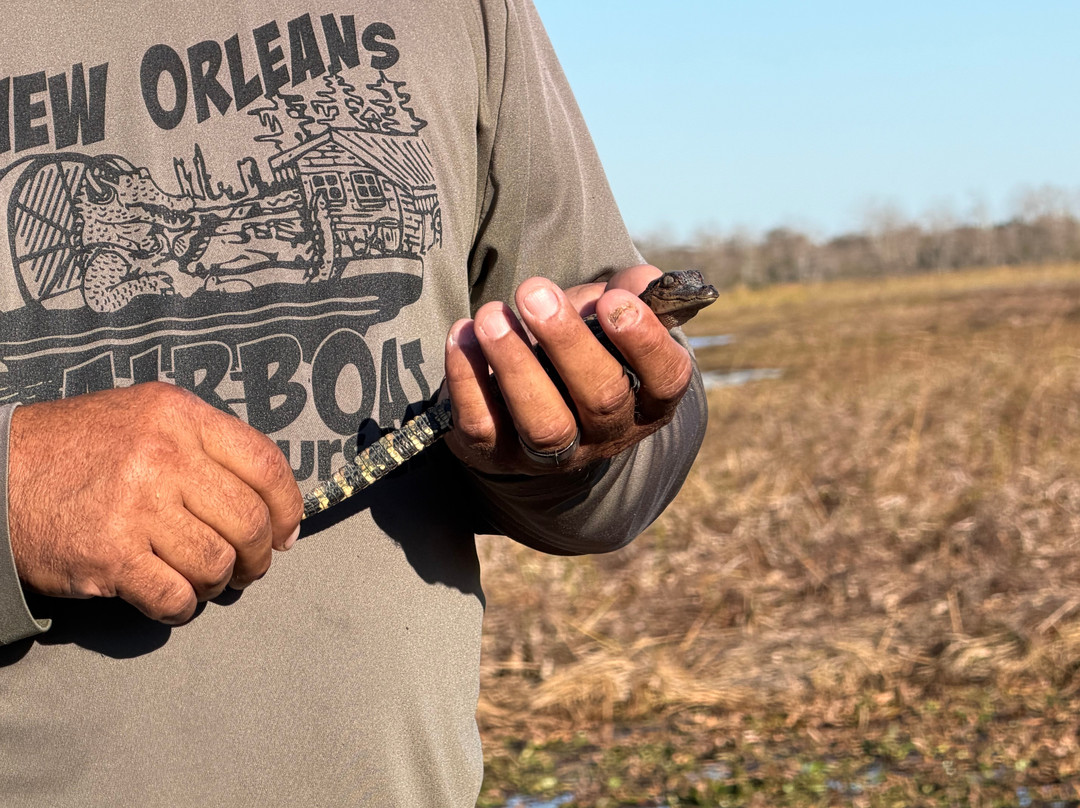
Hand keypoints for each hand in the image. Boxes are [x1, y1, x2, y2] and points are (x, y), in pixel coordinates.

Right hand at [8, 382, 303, 624]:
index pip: (265, 464)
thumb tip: (273, 502)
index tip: (287, 531)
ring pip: (217, 563)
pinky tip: (171, 596)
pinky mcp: (109, 555)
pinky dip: (182, 606)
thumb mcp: (147, 417)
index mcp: (180, 415)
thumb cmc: (82, 448)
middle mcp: (163, 455)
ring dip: (219, 583)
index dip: (289, 506)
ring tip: (204, 579)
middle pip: (249, 521)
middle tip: (249, 566)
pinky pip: (175, 597)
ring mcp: (135, 506)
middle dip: (259, 555)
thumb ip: (207, 445)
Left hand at [443, 265, 693, 474]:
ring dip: (515, 363)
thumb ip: (629, 294)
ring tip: (490, 315)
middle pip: (601, 398)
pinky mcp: (499, 455)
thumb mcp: (607, 318)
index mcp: (647, 399)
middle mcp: (607, 434)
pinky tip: (460, 337)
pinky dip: (468, 381)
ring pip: (544, 424)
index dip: (644, 341)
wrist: (526, 405)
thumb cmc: (578, 348)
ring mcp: (553, 455)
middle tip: (532, 291)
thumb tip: (645, 281)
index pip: (666, 379)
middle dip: (567, 341)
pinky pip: (484, 427)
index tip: (613, 299)